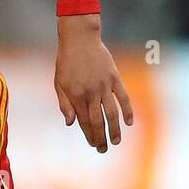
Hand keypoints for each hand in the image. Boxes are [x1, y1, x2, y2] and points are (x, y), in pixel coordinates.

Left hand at [54, 14, 132, 152]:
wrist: (80, 39)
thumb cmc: (66, 62)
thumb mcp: (58, 83)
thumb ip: (64, 104)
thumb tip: (70, 124)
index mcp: (76, 95)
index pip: (83, 121)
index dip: (89, 134)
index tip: (93, 144)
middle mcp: (91, 92)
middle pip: (97, 120)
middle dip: (100, 137)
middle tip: (103, 149)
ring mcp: (104, 85)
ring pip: (111, 112)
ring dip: (114, 129)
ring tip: (116, 141)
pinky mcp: (114, 78)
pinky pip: (123, 97)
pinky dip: (127, 110)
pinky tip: (129, 122)